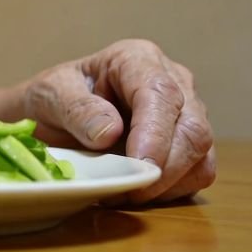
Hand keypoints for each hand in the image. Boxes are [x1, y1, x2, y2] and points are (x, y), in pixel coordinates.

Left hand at [21, 39, 214, 203]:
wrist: (51, 116)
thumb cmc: (53, 98)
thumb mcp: (50, 95)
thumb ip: (77, 109)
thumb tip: (110, 132)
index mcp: (136, 59)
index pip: (160, 94)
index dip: (155, 134)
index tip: (140, 166)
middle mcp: (173, 81)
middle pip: (192, 128)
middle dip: (165, 168)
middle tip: (129, 192)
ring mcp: (187, 113)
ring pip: (201, 154)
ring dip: (168, 183)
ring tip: (124, 192)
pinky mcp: (190, 143)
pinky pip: (199, 172)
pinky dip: (172, 190)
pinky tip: (137, 192)